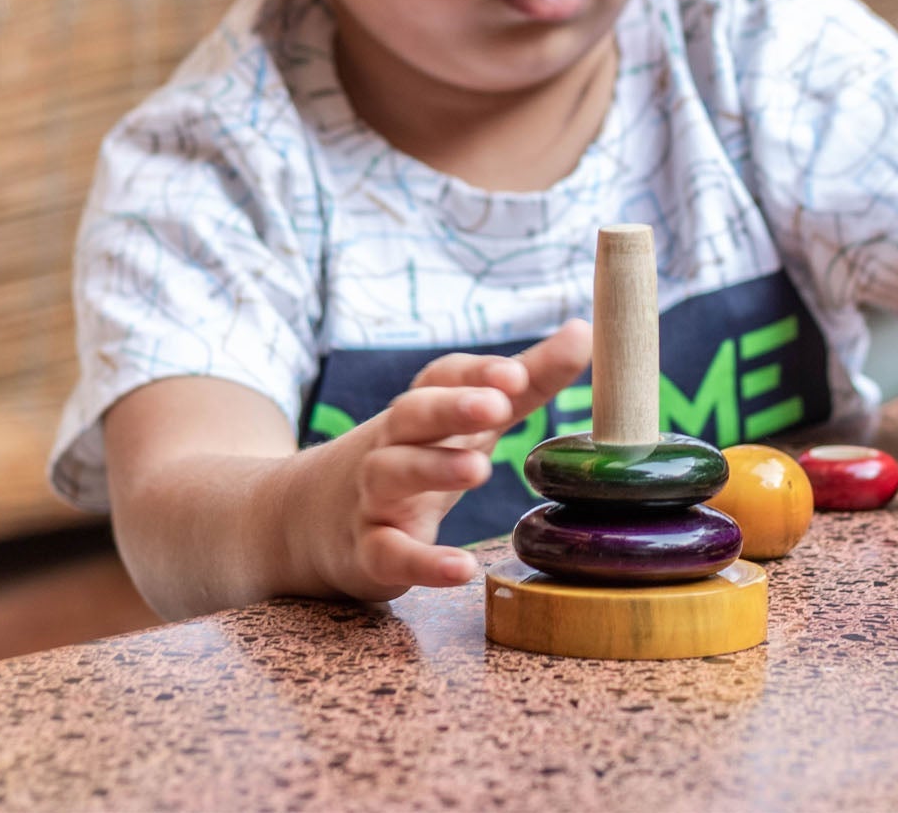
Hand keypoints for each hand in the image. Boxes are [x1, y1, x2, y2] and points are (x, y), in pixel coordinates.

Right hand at [292, 318, 590, 602]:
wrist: (314, 518)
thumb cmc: (419, 455)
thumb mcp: (471, 418)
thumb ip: (529, 379)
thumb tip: (584, 330)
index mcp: (423, 407)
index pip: (442, 376)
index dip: (476, 372)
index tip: (515, 373)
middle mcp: (393, 442)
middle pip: (412, 413)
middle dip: (451, 405)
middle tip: (497, 406)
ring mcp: (374, 496)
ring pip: (392, 474)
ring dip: (434, 468)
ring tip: (479, 470)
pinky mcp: (368, 550)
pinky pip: (389, 553)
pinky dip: (422, 561)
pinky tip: (461, 567)